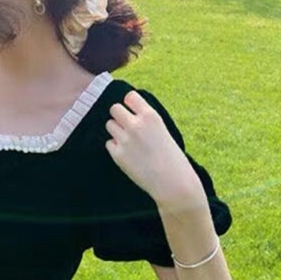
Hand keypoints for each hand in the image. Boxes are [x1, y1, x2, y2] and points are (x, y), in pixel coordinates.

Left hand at [105, 91, 202, 205]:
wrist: (172, 182)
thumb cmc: (172, 158)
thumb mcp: (163, 130)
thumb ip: (146, 121)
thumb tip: (129, 113)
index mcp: (150, 116)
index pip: (129, 97)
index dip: (129, 104)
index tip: (132, 111)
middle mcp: (135, 125)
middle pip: (115, 108)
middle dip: (119, 116)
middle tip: (126, 126)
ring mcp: (125, 140)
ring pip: (109, 125)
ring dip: (116, 130)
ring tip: (128, 141)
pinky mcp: (117, 155)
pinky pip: (109, 143)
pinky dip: (115, 147)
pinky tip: (127, 154)